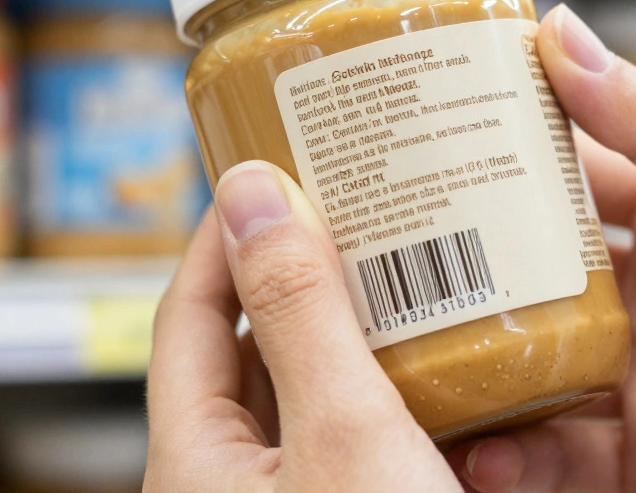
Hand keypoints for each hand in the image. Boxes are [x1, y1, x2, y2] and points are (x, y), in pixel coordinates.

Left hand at [144, 165, 461, 491]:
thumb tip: (252, 193)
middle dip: (305, 281)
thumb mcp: (343, 430)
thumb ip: (299, 312)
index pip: (187, 314)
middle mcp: (232, 487)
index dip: (226, 235)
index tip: (276, 173)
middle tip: (356, 217)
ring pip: (313, 398)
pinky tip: (448, 376)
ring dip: (359, 340)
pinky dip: (394, 399)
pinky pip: (358, 440)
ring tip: (410, 280)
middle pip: (253, 353)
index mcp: (195, 463)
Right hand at [453, 5, 635, 492]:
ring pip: (532, 369)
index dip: (500, 155)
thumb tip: (567, 37)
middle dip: (460, 270)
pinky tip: (484, 448)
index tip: (417, 133)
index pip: (575, 176)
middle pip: (535, 277)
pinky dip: (515, 456)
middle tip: (378, 257)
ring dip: (474, 369)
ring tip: (409, 360)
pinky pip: (561, 460)